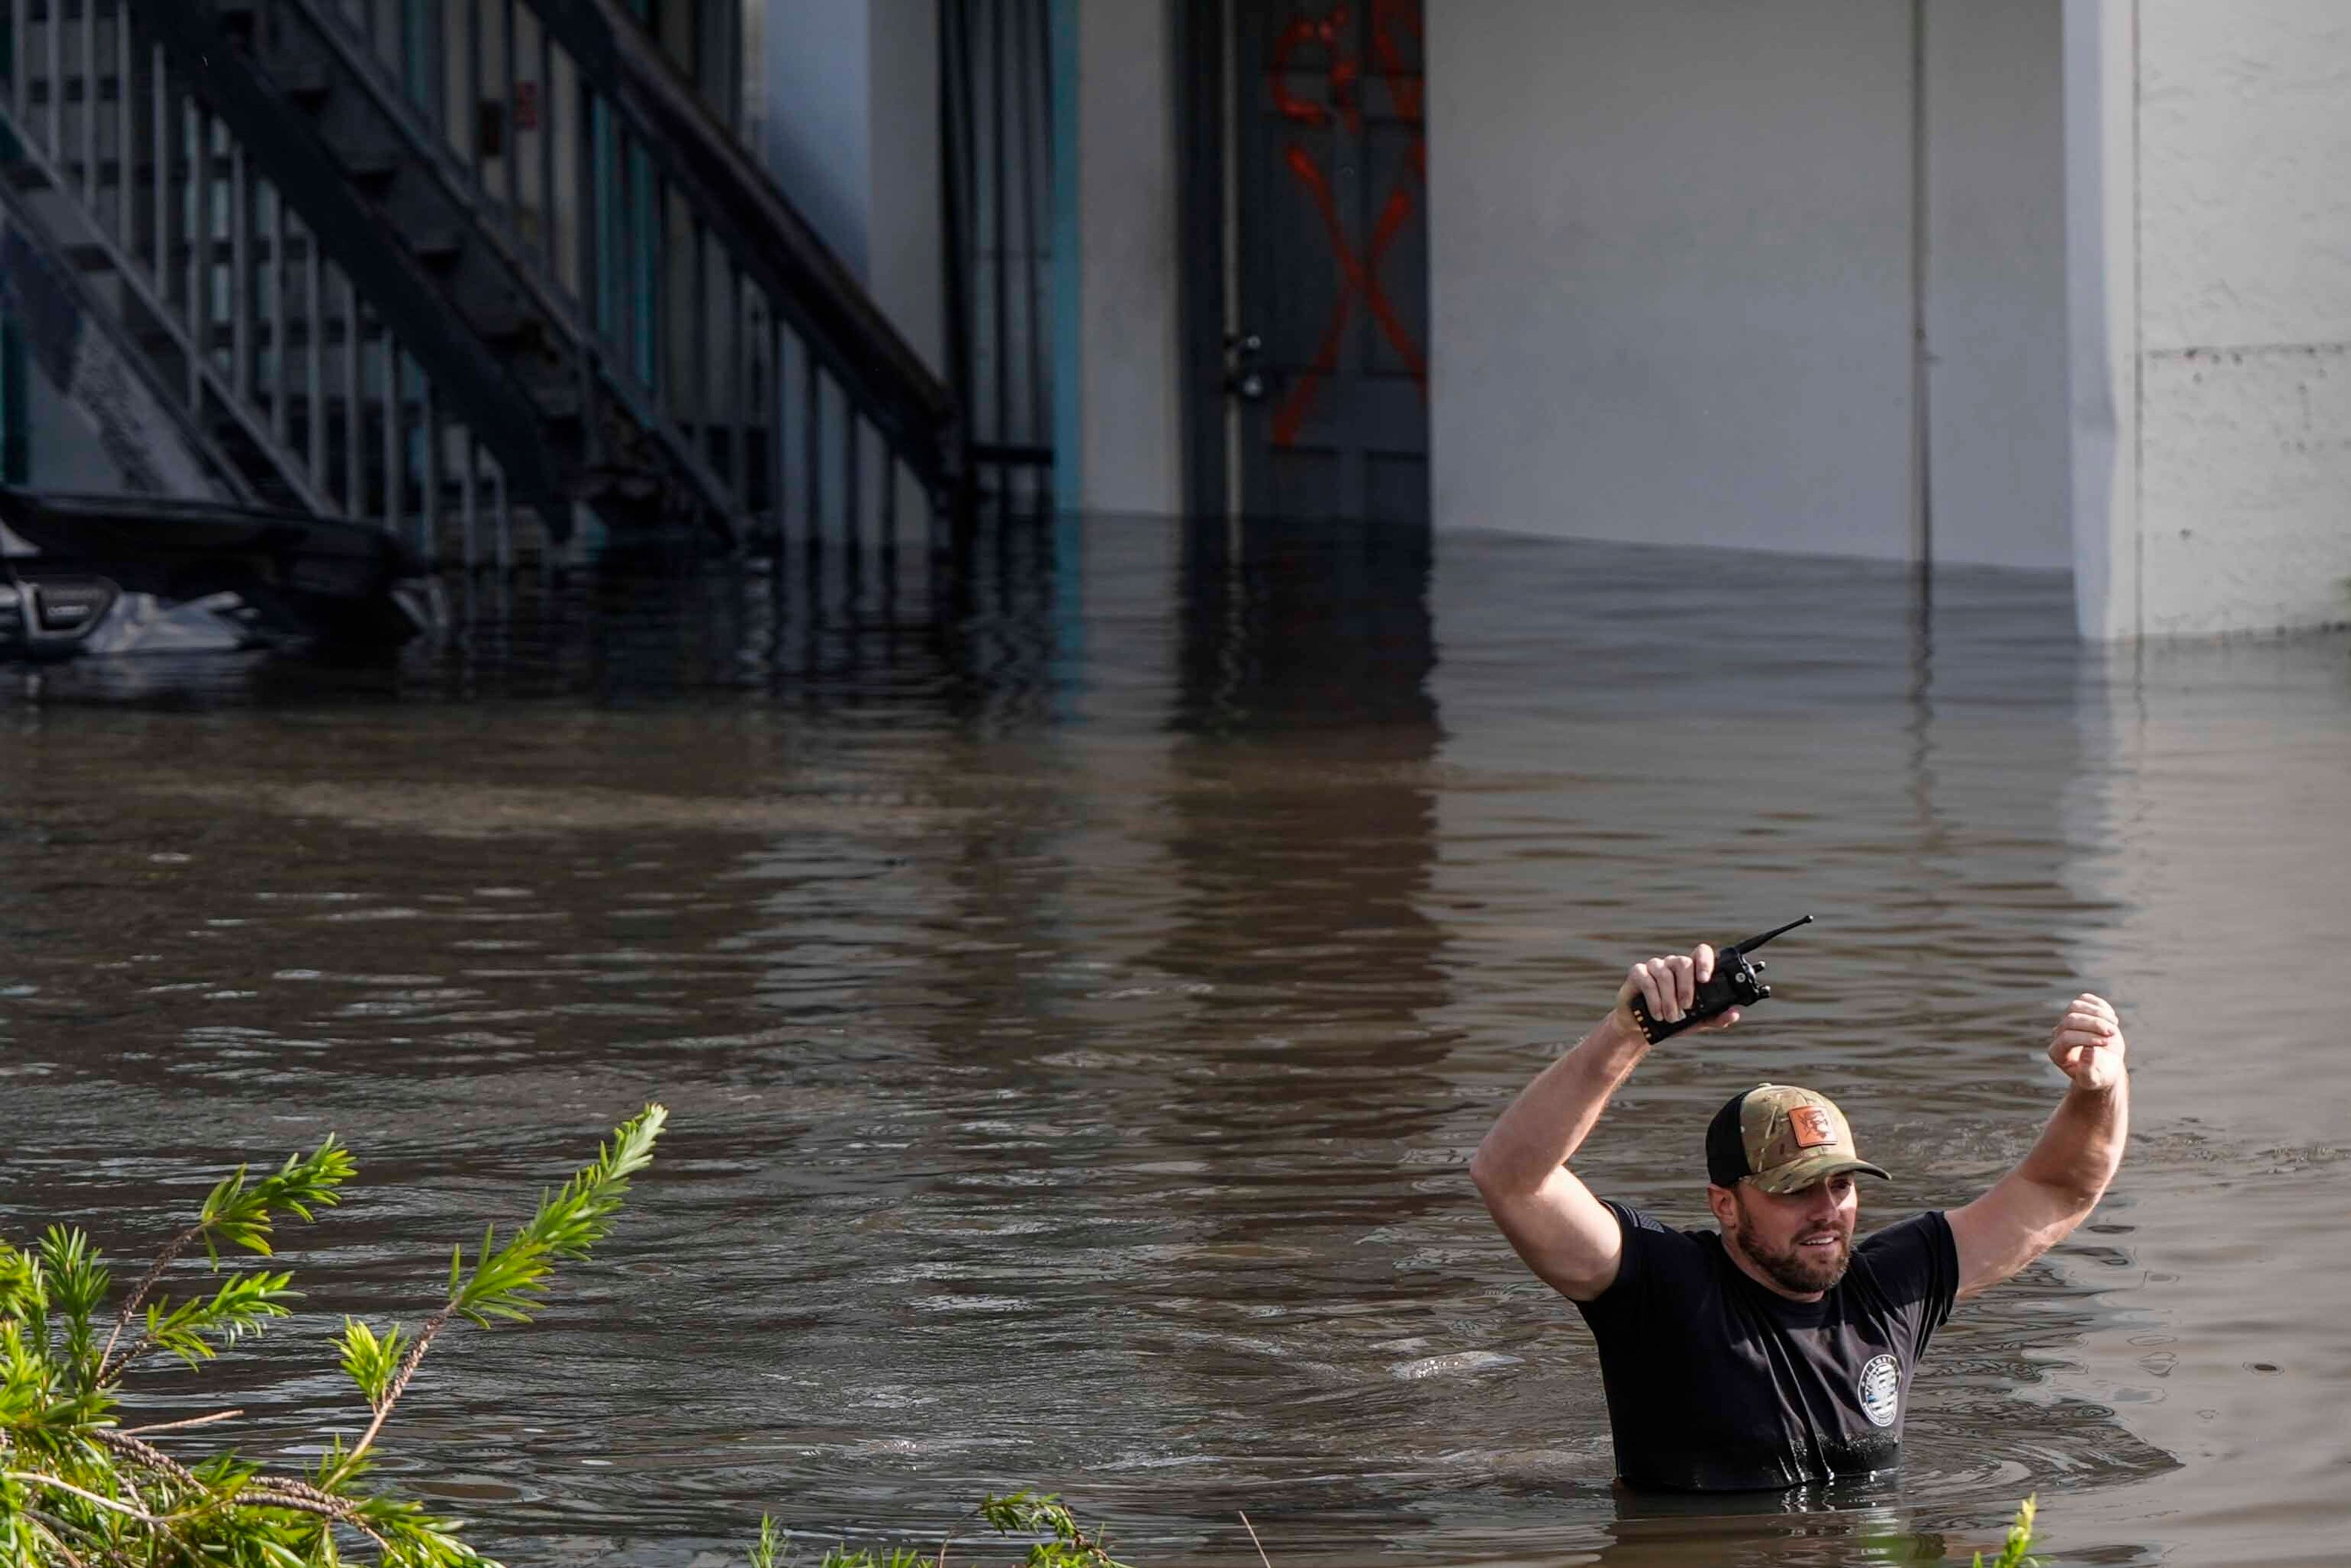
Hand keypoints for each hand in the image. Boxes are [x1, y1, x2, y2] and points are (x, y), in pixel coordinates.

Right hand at [1612, 944, 1740, 1037]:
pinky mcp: (1637, 973)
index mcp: (1691, 971)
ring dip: (1669, 999)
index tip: (1704, 980)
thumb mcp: (1696, 1021)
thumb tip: (1734, 1014)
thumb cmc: (1673, 1020)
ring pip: (1665, 974)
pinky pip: (1647, 981)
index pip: (1701, 952)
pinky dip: (1654, 1000)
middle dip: (1686, 987)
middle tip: (1687, 1007)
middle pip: (1683, 963)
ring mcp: (1655, 966)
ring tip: (1671, 1018)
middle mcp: (1673, 964)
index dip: (1705, 961)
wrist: (1643, 1027)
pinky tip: (1657, 1014)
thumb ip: (1715, 1017)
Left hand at [2047, 993, 2126, 1090]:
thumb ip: (2089, 1069)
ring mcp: (2067, 1021)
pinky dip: (2100, 1005)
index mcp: (2057, 1053)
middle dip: (2094, 1024)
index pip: (2067, 1038)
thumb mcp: (2094, 1079)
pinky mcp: (2079, 1011)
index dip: (2086, 1037)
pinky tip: (2112, 1018)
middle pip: (2071, 1019)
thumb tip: (2089, 1049)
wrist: (2104, 1067)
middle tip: (2112, 1032)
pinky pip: (2085, 999)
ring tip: (2114, 1024)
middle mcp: (2058, 1035)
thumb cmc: (2098, 1076)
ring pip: (2076, 1006)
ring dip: (2098, 1012)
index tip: (2105, 1042)